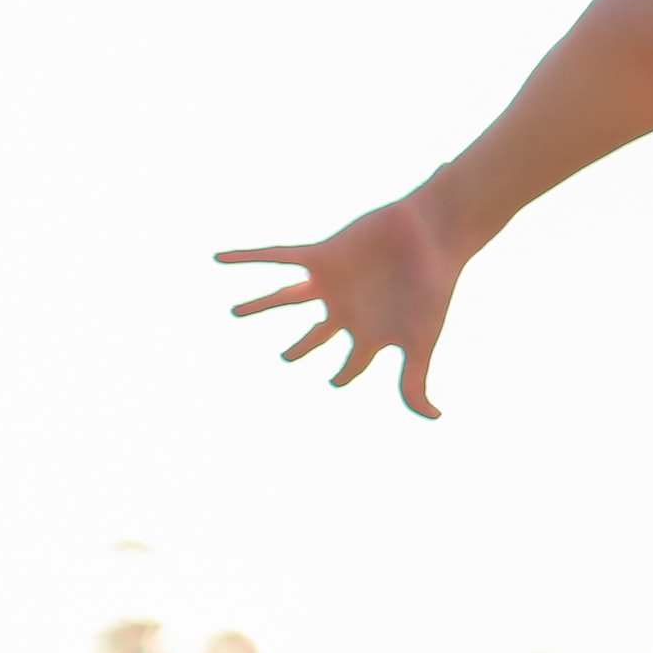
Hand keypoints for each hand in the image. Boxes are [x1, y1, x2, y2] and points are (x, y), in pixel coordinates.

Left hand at [214, 193, 468, 417]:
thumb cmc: (432, 289)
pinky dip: (248, 258)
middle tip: (286, 356)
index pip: (352, 363)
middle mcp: (347, 309)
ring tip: (235, 312)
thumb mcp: (421, 341)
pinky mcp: (322, 256)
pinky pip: (277, 257)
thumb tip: (433, 419)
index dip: (343, 375)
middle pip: (317, 334)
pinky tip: (219, 259)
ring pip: (286, 297)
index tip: (335, 381)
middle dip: (302, 346)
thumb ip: (414, 382)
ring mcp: (332, 283)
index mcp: (371, 332)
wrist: (433, 233)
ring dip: (261, 305)